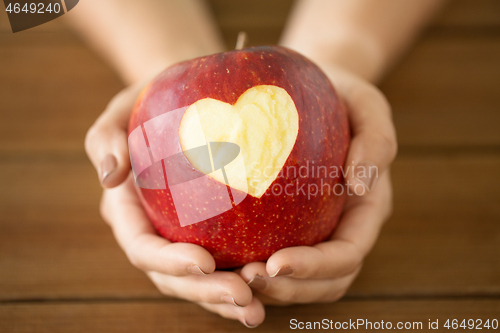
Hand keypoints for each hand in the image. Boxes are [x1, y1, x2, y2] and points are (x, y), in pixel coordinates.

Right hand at [84, 83, 265, 327]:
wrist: (183, 105)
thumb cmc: (152, 104)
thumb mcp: (123, 110)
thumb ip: (107, 138)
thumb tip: (111, 176)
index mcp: (128, 212)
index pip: (143, 247)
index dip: (169, 262)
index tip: (205, 262)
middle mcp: (154, 234)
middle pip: (173, 278)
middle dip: (205, 293)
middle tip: (243, 298)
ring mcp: (181, 239)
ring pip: (200, 283)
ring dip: (227, 301)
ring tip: (257, 310)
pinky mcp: (210, 235)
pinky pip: (225, 265)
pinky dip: (244, 281)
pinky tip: (271, 284)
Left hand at [239, 66, 396, 304]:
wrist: (321, 91)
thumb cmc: (344, 95)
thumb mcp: (368, 105)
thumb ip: (377, 140)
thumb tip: (362, 186)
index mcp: (366, 209)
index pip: (347, 254)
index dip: (316, 268)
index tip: (276, 264)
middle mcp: (344, 226)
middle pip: (327, 280)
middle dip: (290, 289)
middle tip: (246, 278)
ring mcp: (319, 227)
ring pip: (303, 280)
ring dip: (273, 288)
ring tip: (234, 277)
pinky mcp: (293, 221)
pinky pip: (278, 253)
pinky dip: (258, 265)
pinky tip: (227, 259)